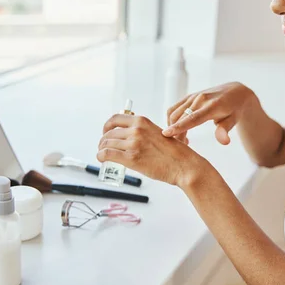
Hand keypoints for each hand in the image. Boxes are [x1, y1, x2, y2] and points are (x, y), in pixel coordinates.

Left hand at [97, 114, 211, 186]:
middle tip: (104, 146)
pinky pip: (108, 154)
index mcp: (142, 121)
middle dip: (104, 140)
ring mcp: (133, 144)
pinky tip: (102, 159)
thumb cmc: (173, 152)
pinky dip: (101, 156)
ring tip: (103, 154)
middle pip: (109, 133)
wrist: (183, 164)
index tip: (106, 132)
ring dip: (101, 149)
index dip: (107, 126)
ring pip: (107, 144)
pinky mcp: (131, 158)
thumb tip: (128, 135)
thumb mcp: (157, 132)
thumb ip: (142, 131)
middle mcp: (136, 130)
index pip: (115, 119)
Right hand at [163, 82, 254, 144]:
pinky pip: (174, 109)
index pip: (193, 118)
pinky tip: (180, 130)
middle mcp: (199, 99)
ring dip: (173, 127)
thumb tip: (224, 142)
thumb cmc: (234, 109)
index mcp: (212, 106)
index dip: (179, 127)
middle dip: (176, 133)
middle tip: (182, 147)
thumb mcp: (234, 120)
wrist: (234, 92)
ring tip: (183, 140)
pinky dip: (172, 120)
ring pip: (174, 113)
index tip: (166, 134)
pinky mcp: (188, 97)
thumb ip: (225, 130)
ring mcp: (192, 96)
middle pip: (180, 118)